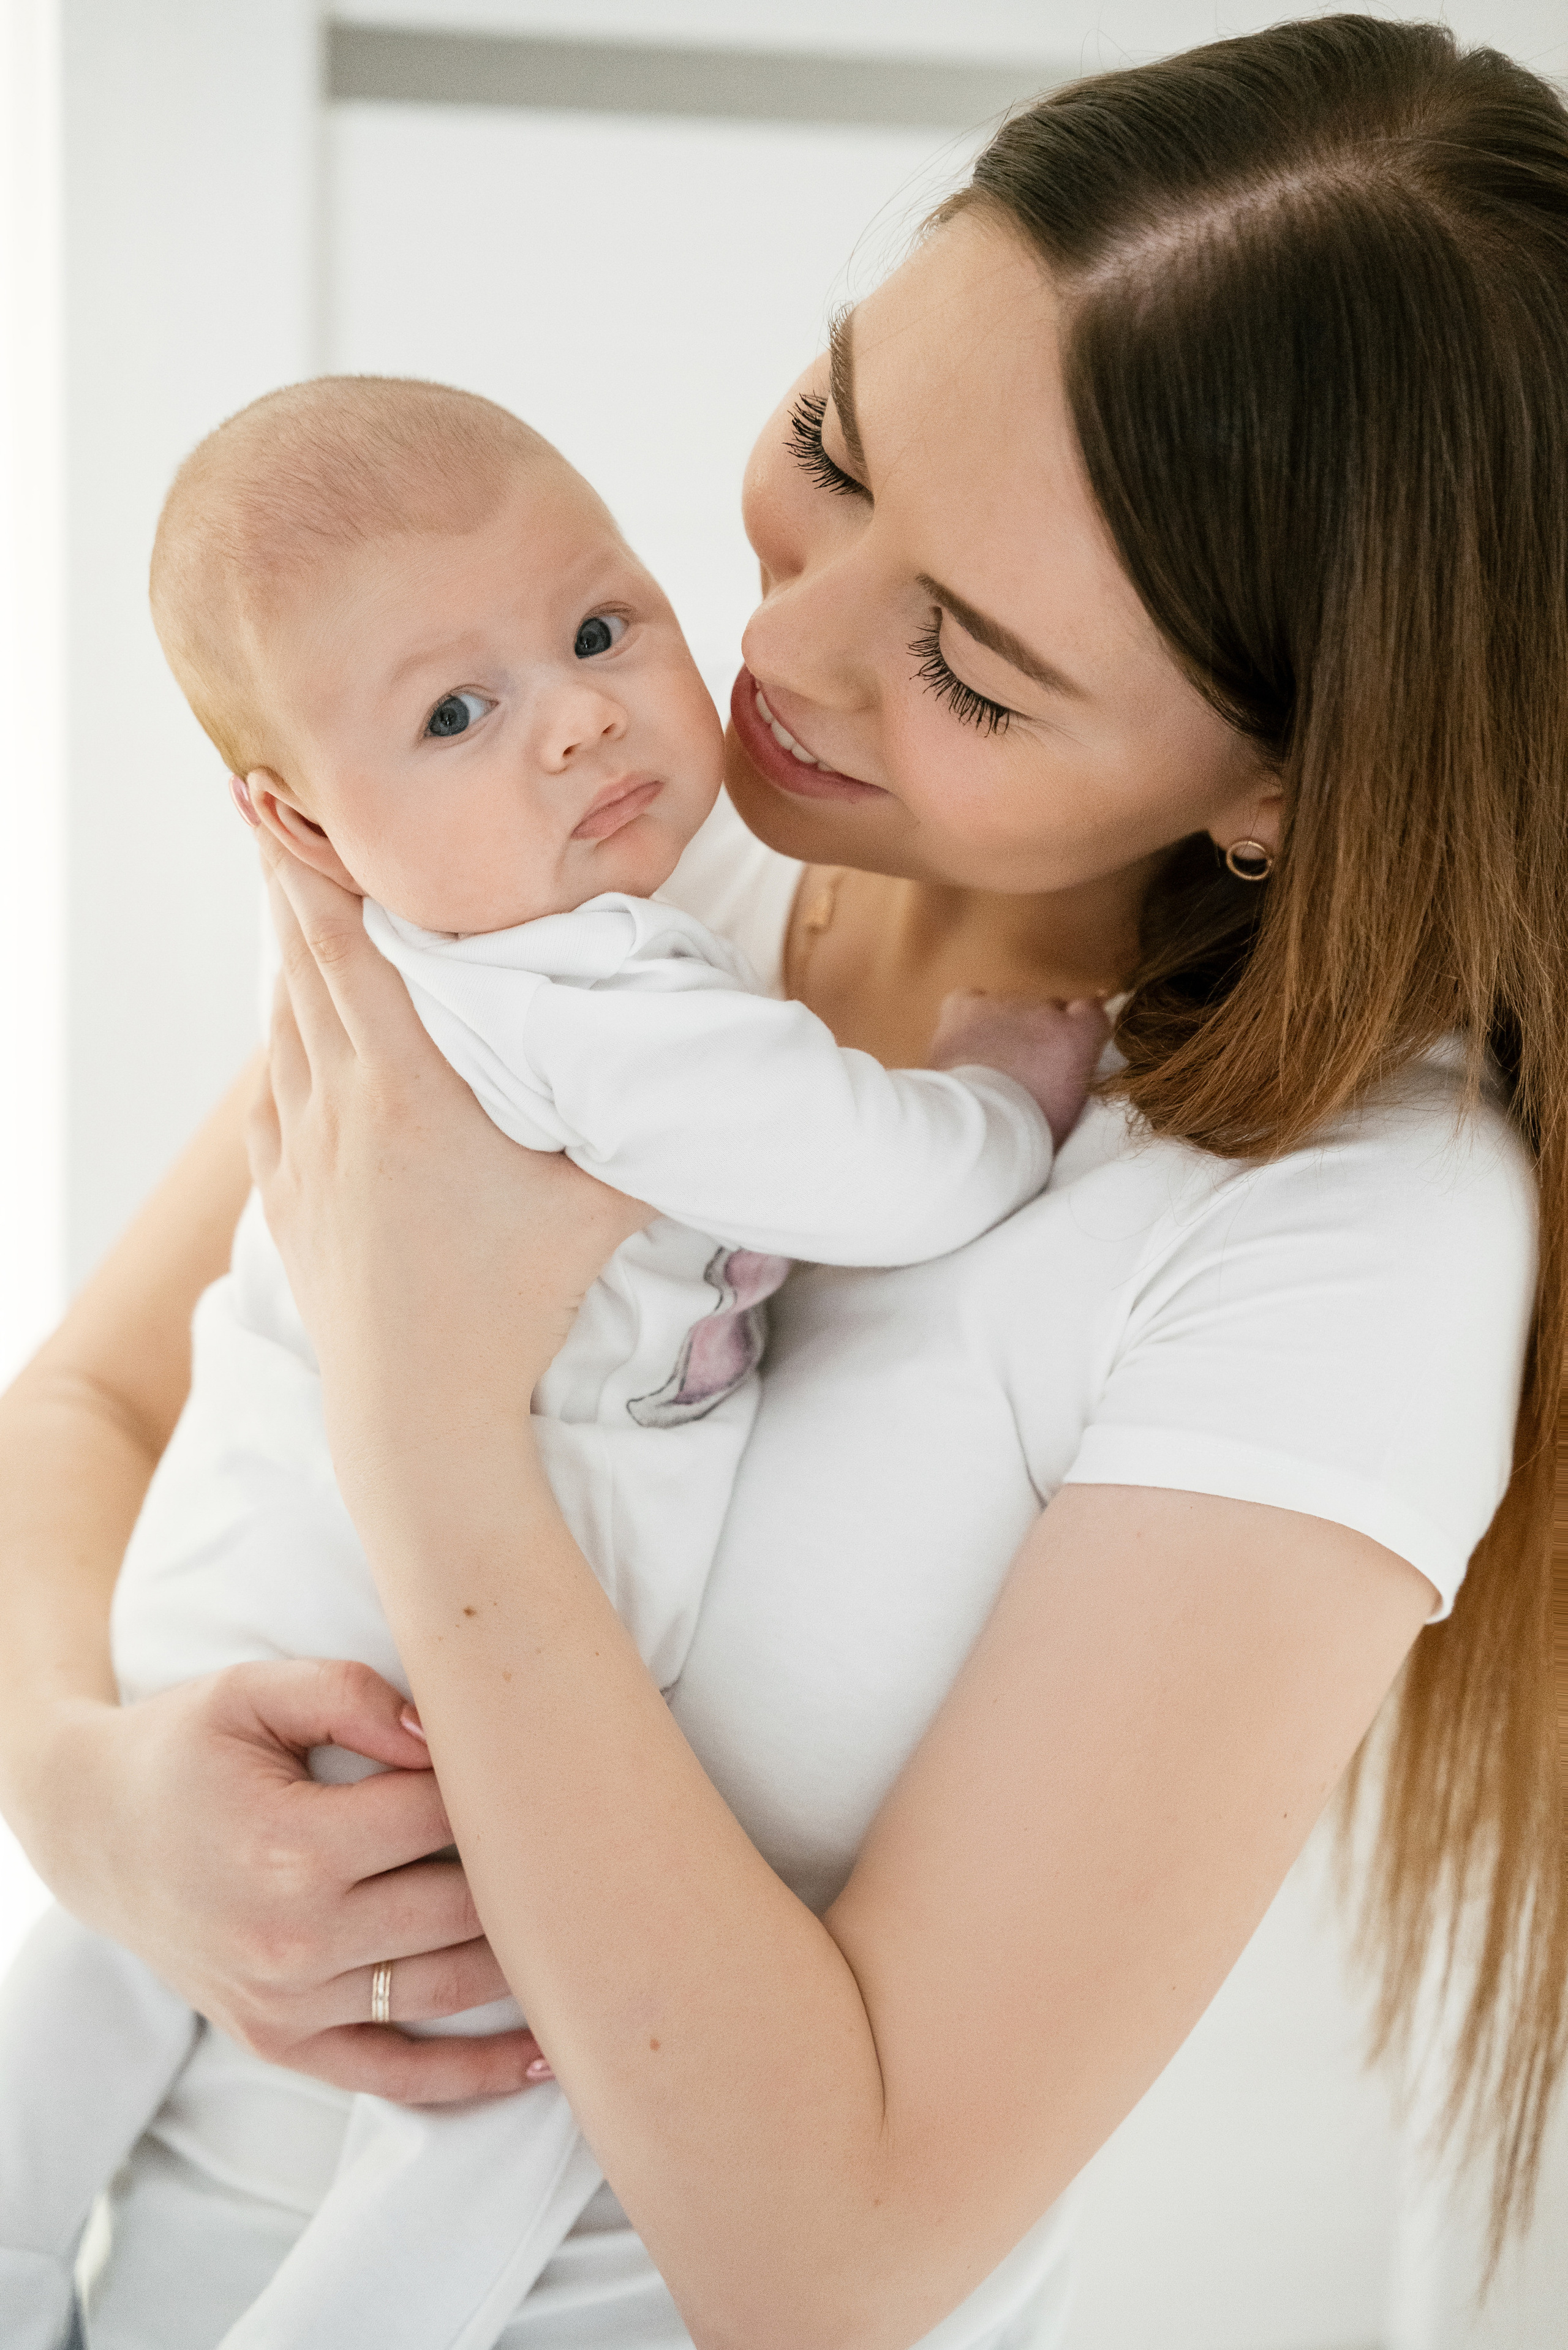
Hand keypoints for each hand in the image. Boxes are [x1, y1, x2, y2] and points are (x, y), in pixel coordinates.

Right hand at [33, 1661, 549, 2098]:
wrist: (94, 1830)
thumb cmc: (183, 1747)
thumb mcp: (253, 1689)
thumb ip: (350, 1694)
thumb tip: (443, 1732)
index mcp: (289, 1848)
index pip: (441, 1816)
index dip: (499, 1785)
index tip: (542, 1760)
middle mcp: (292, 1940)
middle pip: (462, 1907)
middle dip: (531, 1873)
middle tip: (590, 1838)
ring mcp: (288, 2005)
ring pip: (448, 1989)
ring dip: (529, 1965)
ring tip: (603, 1930)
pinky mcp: (283, 2045)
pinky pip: (396, 2076)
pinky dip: (476, 2076)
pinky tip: (545, 2059)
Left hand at [248, 838, 650, 1480]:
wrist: (415, 1411)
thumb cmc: (512, 1302)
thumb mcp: (598, 1206)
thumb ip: (645, 1127)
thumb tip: (710, 1063)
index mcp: (407, 1090)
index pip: (346, 950)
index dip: (314, 871)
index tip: (291, 806)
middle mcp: (338, 1107)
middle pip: (300, 970)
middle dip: (290, 888)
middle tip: (282, 816)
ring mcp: (301, 1154)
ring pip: (281, 1030)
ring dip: (286, 962)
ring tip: (292, 905)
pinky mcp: (287, 1199)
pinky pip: (272, 1094)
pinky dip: (280, 1041)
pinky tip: (290, 1029)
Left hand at [929, 991, 1110, 1148]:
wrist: (974, 1129)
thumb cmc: (1026, 1133)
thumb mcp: (1071, 1107)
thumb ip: (1074, 1073)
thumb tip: (1067, 1066)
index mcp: (1077, 1037)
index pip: (1089, 1011)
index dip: (1075, 1027)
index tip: (1065, 1044)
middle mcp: (1044, 1012)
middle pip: (1046, 1010)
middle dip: (1037, 1034)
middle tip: (1021, 1068)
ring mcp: (1003, 1005)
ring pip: (1007, 1008)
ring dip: (1002, 1030)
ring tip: (985, 1068)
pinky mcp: (965, 1007)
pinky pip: (969, 1001)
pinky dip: (967, 1019)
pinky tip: (963, 1046)